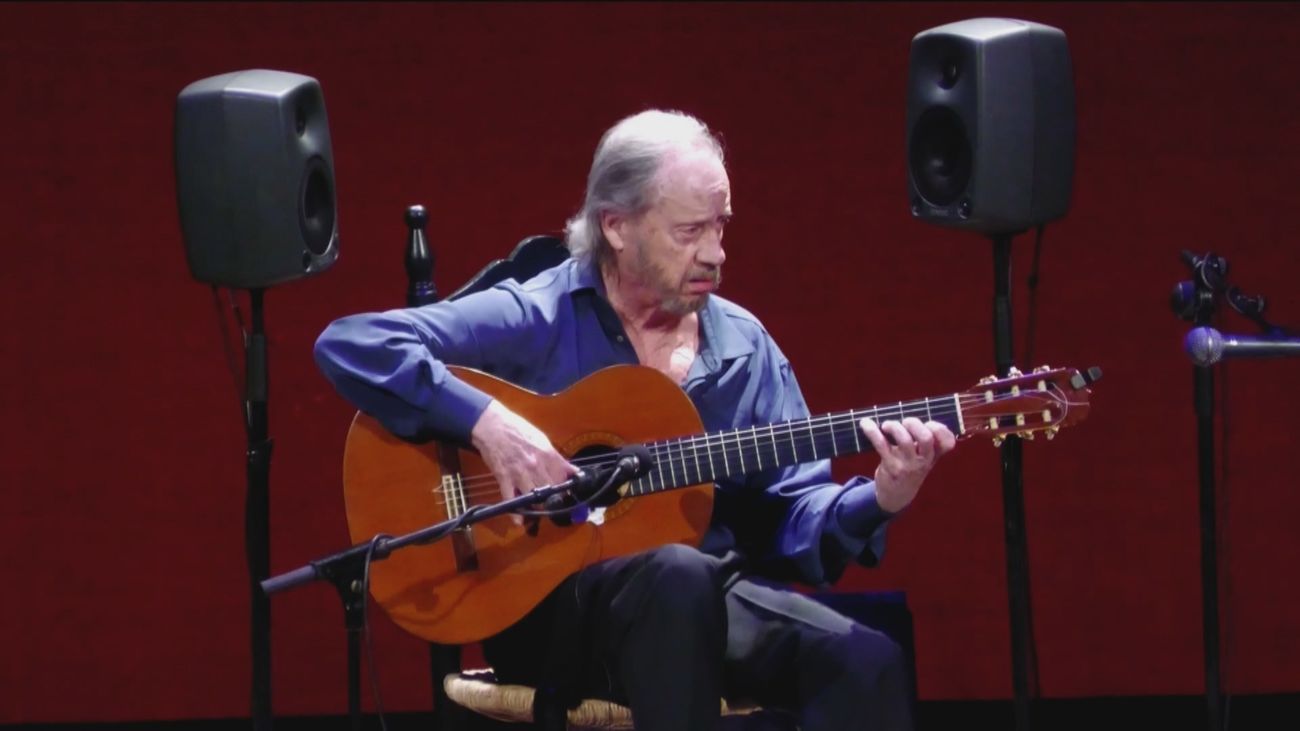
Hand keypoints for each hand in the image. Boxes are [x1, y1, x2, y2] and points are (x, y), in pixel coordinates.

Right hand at [470, 400, 577, 523]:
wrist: (493, 426)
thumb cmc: (518, 430)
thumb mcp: (542, 440)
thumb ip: (557, 458)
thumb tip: (572, 471)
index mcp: (547, 454)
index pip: (563, 478)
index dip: (566, 488)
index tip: (567, 494)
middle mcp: (536, 466)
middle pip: (551, 491)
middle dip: (554, 499)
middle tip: (554, 503)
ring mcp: (520, 474)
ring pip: (534, 498)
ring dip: (538, 506)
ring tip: (539, 508)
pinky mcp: (504, 479)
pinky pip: (511, 500)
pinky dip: (516, 514)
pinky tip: (520, 522)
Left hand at [859, 417, 955, 513]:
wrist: (896, 495)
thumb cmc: (910, 468)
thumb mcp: (924, 458)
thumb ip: (925, 441)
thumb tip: (909, 414)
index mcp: (934, 456)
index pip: (947, 443)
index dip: (940, 430)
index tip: (929, 423)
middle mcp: (923, 461)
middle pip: (926, 438)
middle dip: (915, 424)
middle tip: (905, 422)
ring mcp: (907, 465)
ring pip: (905, 440)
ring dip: (894, 427)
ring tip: (887, 425)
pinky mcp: (890, 466)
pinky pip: (881, 445)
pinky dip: (872, 431)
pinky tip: (866, 424)